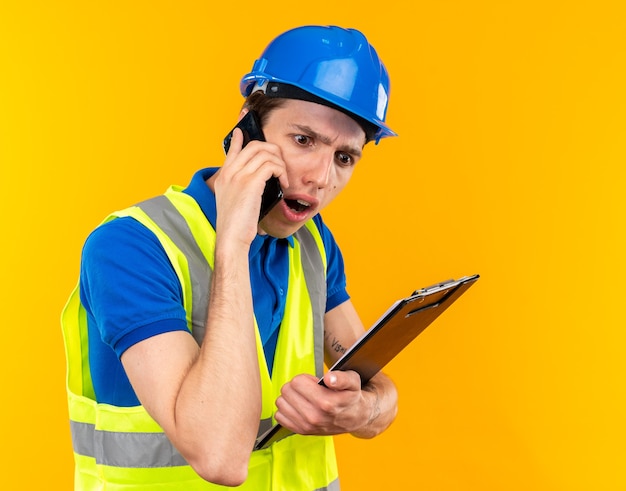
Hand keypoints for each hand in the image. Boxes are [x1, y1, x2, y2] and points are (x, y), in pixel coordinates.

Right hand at [212, 127, 287, 245]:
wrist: (231, 238)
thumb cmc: (236, 225)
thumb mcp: (235, 202)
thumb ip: (243, 189)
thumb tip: (260, 182)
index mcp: (225, 176)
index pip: (233, 148)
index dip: (240, 136)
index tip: (242, 127)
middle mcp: (230, 172)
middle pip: (255, 145)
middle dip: (273, 151)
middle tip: (280, 166)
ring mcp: (239, 175)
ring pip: (265, 153)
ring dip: (280, 164)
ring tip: (282, 178)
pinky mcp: (250, 182)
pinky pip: (271, 165)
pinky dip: (281, 172)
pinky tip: (282, 183)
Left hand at [274, 371, 375, 435]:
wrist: (355, 418)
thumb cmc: (351, 397)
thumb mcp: (353, 382)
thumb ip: (341, 378)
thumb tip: (329, 379)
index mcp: (325, 403)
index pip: (297, 382)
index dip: (305, 379)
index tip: (315, 383)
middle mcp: (314, 417)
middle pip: (287, 391)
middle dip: (297, 386)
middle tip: (311, 390)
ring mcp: (306, 426)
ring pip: (281, 402)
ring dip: (291, 397)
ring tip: (306, 398)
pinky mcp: (300, 431)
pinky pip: (279, 415)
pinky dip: (287, 409)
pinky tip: (300, 407)